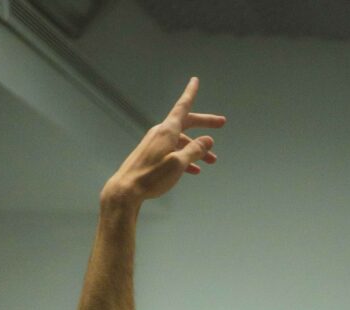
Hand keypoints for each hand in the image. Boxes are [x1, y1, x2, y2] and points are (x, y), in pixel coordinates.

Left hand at [101, 77, 225, 206]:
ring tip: (211, 161)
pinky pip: (174, 151)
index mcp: (167, 130)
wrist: (127, 189)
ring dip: (197, 149)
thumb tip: (208, 140)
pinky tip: (194, 170)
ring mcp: (156, 144)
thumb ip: (194, 150)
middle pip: (186, 123)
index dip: (190, 94)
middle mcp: (161, 133)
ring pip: (181, 141)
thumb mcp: (178, 163)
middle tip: (221, 124)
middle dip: (204, 124)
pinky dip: (186, 157)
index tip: (195, 81)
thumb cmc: (152, 176)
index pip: (182, 107)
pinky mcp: (153, 155)